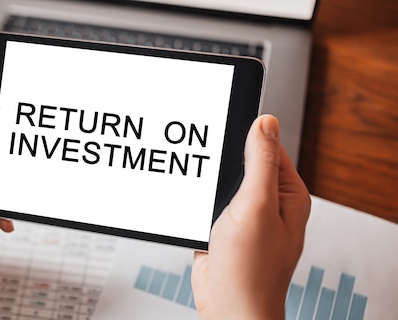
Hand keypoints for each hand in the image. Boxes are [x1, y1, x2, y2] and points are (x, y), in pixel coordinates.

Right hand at [191, 115, 310, 319]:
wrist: (227, 306)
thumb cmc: (251, 269)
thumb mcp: (257, 206)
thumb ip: (260, 163)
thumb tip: (265, 123)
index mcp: (287, 194)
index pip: (269, 148)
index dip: (246, 136)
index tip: (223, 128)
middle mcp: (268, 204)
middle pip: (242, 163)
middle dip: (222, 162)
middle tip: (207, 163)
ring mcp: (244, 217)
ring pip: (222, 184)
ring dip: (208, 184)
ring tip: (200, 189)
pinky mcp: (222, 228)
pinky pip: (208, 204)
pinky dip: (198, 202)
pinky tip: (193, 206)